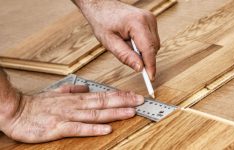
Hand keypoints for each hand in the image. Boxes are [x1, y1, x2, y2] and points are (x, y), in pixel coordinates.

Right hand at [0, 85, 143, 142]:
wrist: (14, 111)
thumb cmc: (35, 105)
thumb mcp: (56, 93)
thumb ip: (72, 90)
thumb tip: (86, 87)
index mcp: (76, 99)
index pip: (102, 95)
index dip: (120, 96)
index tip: (135, 95)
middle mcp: (75, 106)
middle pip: (103, 102)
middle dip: (124, 102)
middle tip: (140, 101)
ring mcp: (67, 116)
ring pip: (95, 114)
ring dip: (114, 113)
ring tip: (130, 112)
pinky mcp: (58, 128)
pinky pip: (79, 128)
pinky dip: (94, 128)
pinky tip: (107, 128)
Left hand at [75, 0, 159, 79]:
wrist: (101, 5)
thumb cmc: (102, 20)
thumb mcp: (109, 42)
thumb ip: (125, 56)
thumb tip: (140, 68)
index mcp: (137, 23)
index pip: (149, 49)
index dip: (150, 65)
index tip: (150, 78)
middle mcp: (147, 19)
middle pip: (153, 48)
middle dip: (144, 58)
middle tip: (129, 60)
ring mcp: (151, 19)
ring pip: (154, 45)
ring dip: (143, 51)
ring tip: (126, 44)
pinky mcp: (151, 21)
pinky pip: (152, 39)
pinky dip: (144, 45)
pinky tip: (131, 40)